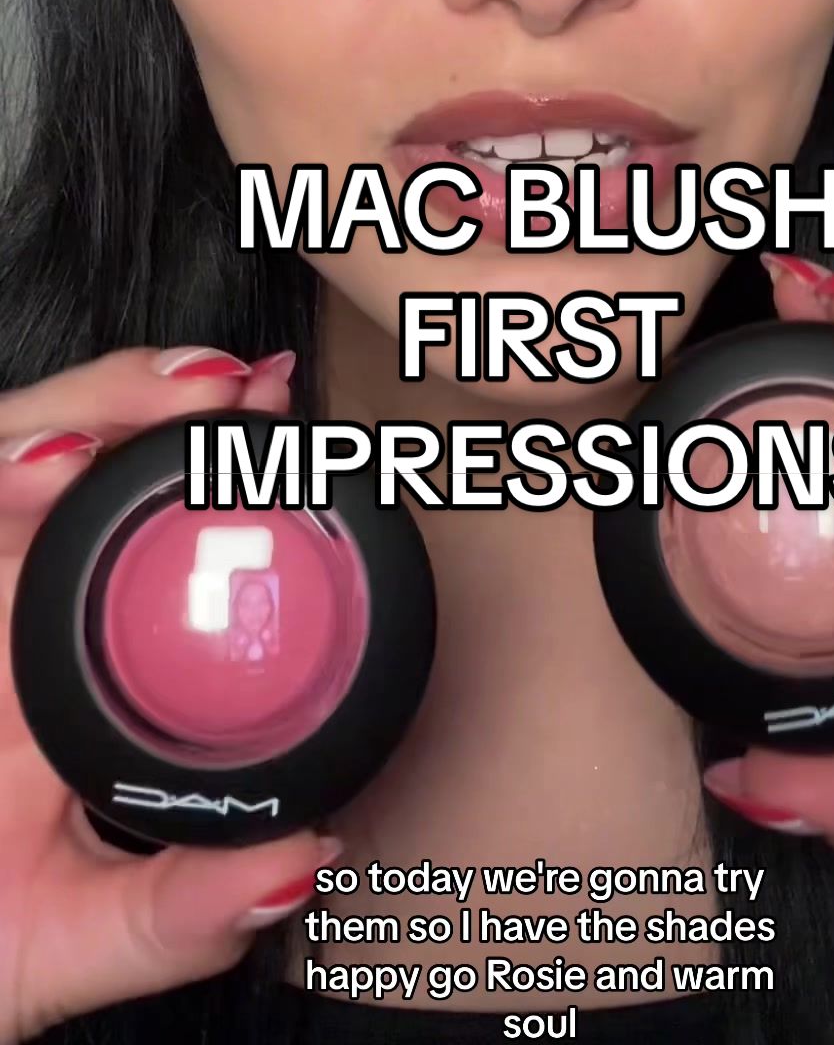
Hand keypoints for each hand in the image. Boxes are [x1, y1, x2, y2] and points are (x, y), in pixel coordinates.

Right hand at [0, 346, 337, 1043]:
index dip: (209, 473)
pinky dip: (1, 471)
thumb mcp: (60, 943)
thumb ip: (177, 913)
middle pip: (73, 462)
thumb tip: (302, 863)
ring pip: (9, 450)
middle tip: (241, 390)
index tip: (283, 433)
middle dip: (154, 402)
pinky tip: (43, 469)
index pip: (134, 537)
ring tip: (166, 403)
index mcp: (59, 671)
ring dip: (83, 412)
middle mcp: (3, 616)